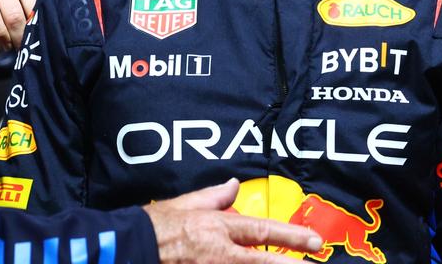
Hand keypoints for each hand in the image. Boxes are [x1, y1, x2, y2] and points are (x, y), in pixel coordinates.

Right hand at [144, 179, 320, 263]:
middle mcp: (219, 252)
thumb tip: (234, 185)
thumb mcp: (186, 204)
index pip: (263, 230)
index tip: (314, 241)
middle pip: (263, 261)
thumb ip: (213, 196)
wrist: (127, 247)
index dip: (291, 235)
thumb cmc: (154, 227)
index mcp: (218, 227)